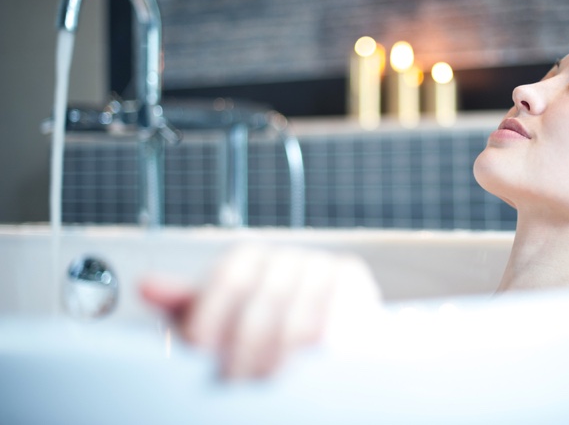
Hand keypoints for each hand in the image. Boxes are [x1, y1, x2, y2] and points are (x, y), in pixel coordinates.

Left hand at [140, 244, 381, 378]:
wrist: (329, 334)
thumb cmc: (263, 331)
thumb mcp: (218, 321)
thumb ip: (184, 305)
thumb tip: (146, 287)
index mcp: (250, 259)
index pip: (229, 275)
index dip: (210, 311)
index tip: (198, 346)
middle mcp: (286, 257)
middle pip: (261, 300)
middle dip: (242, 346)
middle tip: (231, 378)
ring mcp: (323, 267)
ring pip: (298, 318)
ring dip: (278, 357)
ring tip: (264, 381)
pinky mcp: (353, 282)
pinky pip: (334, 321)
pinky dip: (316, 350)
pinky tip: (303, 367)